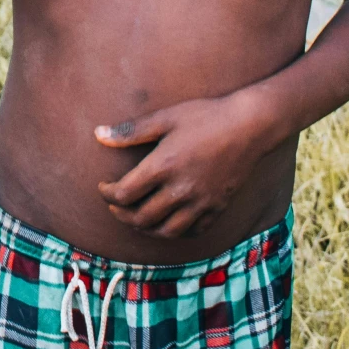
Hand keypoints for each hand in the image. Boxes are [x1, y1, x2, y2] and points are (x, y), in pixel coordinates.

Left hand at [93, 91, 282, 240]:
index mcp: (163, 167)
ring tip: (136, 217)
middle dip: (121, 214)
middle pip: (141, 218)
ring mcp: (200, 202)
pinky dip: (175, 231)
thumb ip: (130, 131)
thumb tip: (98, 135)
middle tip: (114, 204)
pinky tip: (167, 221)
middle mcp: (180, 190)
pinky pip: (192, 231)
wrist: (250, 125)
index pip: (124, 194)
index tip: (103, 187)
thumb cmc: (205, 116)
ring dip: (145, 228)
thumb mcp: (165, 118)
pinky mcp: (217, 208)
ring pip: (165, 231)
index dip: (107, 194)